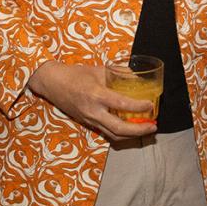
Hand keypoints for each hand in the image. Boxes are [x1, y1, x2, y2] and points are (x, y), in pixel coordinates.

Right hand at [27, 61, 155, 141]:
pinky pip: (107, 133)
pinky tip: (131, 129)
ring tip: (146, 130)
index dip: (138, 106)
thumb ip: (119, 73)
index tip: (150, 105)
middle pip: (119, 128)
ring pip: (114, 135)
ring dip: (132, 136)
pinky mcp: (88, 124)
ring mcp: (89, 120)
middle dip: (139, 130)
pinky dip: (122, 134)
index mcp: (96, 95)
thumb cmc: (76, 74)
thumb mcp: (99, 70)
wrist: (53, 84)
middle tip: (153, 126)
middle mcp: (93, 111)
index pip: (121, 104)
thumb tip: (138, 77)